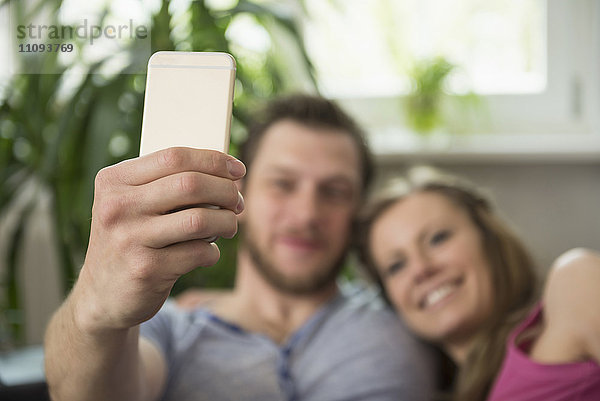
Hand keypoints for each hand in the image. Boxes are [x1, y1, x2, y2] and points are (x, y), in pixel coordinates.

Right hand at [73, 147, 244, 332]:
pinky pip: (198, 252)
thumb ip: (165, 184)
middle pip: (191, 184)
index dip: (214, 160)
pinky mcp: (146, 269)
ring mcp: (129, 239)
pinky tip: (205, 253)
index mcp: (114, 181)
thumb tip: (226, 173)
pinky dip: (211, 252)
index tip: (237, 169)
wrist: (102, 296)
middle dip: (226, 191)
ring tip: (228, 227)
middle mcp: (118, 207)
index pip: (174, 156)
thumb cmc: (130, 239)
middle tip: (237, 202)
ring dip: (226, 222)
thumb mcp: (131, 205)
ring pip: (199, 219)